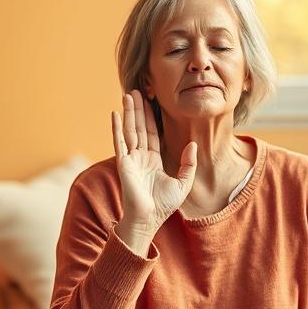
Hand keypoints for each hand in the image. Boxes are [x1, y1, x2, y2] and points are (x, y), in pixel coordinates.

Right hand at [112, 89, 197, 229]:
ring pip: (130, 130)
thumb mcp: (183, 183)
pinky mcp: (123, 163)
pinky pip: (119, 142)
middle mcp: (140, 157)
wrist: (149, 219)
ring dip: (129, 112)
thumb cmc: (164, 206)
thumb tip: (193, 145)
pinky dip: (116, 128)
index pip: (152, 134)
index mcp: (153, 160)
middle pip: (139, 127)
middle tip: (138, 90)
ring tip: (128, 94)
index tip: (152, 101)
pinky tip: (115, 114)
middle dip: (139, 109)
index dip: (152, 117)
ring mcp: (130, 159)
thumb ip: (188, 164)